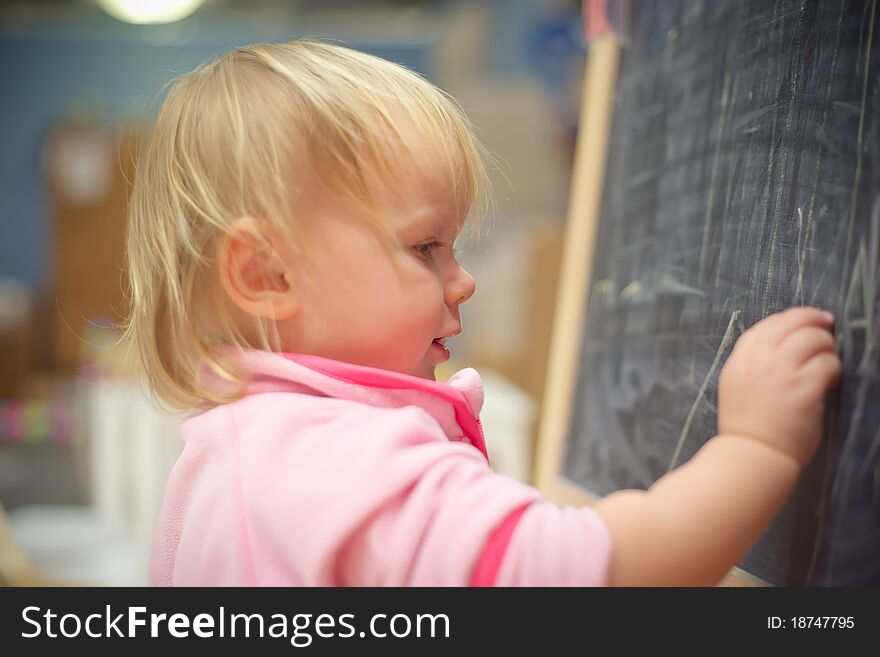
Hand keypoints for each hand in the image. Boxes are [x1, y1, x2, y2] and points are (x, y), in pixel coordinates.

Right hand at [717, 307, 841, 467]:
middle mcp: (759, 361)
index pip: (767, 324)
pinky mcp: (804, 389)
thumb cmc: (746, 427)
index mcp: (740, 360)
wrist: (752, 454)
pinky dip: (834, 368)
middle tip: (827, 325)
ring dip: (826, 345)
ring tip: (827, 360)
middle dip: (813, 320)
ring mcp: (782, 373)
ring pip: (814, 338)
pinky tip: (831, 381)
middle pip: (791, 323)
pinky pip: (828, 363)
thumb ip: (753, 363)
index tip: (805, 320)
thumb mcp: (736, 386)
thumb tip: (784, 344)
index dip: (790, 318)